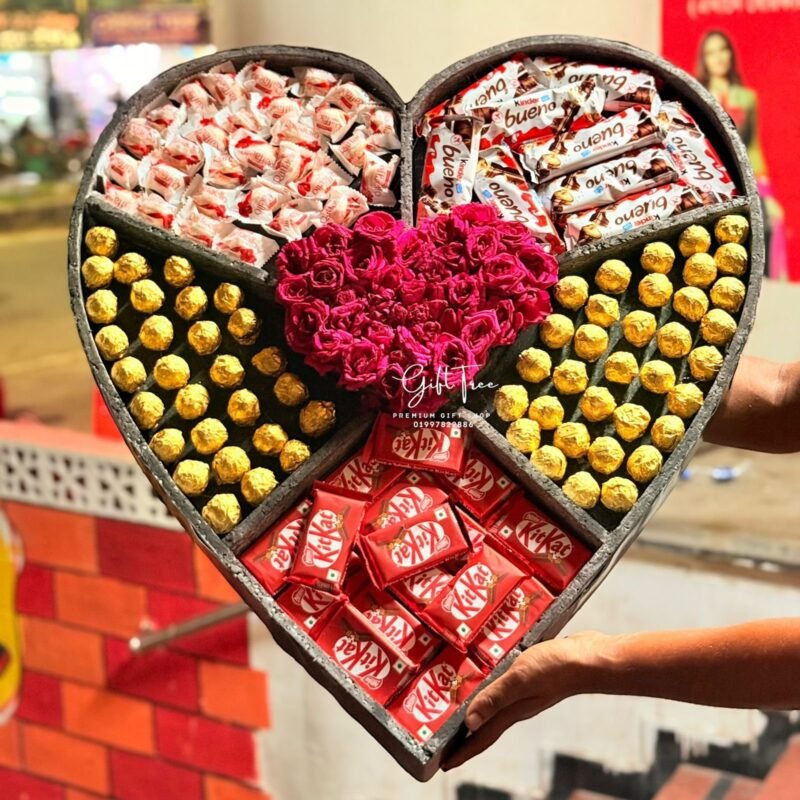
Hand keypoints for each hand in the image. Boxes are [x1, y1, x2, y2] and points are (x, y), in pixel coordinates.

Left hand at [442, 631, 609, 769]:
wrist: (591, 658)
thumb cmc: (557, 668)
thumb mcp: (520, 679)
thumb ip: (495, 698)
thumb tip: (469, 723)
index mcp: (513, 711)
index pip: (482, 736)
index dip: (463, 751)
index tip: (443, 764)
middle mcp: (517, 705)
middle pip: (486, 725)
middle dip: (466, 735)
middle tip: (445, 739)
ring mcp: (526, 692)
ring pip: (495, 705)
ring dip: (478, 710)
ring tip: (460, 708)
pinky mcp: (532, 677)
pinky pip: (505, 687)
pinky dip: (492, 688)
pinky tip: (488, 676)